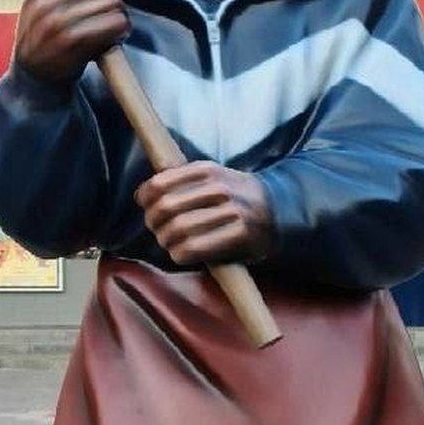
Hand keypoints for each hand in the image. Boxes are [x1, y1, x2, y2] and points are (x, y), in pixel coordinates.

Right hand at [14, 0, 129, 83]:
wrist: (32, 82)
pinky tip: (115, 38)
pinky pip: (114, 23)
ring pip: (111, 2)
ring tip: (114, 28)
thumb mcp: (40, 9)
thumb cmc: (44, 44)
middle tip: (113, 13)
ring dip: (120, 15)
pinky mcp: (73, 41)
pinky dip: (122, 29)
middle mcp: (47, 2)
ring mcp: (58, 21)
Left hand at [135, 162, 273, 265]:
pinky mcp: (238, 235)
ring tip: (170, 242)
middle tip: (156, 228)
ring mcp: (231, 212)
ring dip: (165, 240)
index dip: (145, 197)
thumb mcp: (212, 177)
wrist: (279, 210)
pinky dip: (179, 253)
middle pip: (166, 208)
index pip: (160, 183)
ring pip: (177, 229)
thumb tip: (144, 193)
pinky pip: (192, 248)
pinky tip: (182, 253)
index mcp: (207, 170)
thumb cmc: (235, 198)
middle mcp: (219, 188)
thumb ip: (182, 180)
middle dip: (153, 222)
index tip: (145, 205)